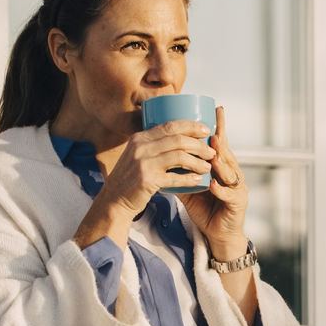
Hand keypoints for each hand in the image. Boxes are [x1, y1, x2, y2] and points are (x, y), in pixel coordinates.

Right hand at [99, 120, 215, 217]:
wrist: (114, 200)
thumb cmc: (131, 178)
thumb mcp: (138, 155)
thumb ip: (153, 146)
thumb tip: (179, 137)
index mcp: (140, 138)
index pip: (170, 126)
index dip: (191, 126)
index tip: (206, 130)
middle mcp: (141, 147)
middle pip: (178, 140)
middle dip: (199, 145)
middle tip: (211, 152)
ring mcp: (143, 163)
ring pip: (179, 157)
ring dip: (197, 162)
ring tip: (208, 167)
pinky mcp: (147, 180)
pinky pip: (174, 178)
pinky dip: (188, 179)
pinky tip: (198, 181)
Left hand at [178, 106, 248, 258]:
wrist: (218, 234)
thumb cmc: (205, 209)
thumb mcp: (190, 188)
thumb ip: (180, 171)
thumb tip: (160, 156)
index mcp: (222, 168)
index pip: (221, 144)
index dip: (220, 127)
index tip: (216, 109)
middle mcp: (232, 174)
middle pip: (227, 155)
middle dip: (221, 142)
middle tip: (212, 133)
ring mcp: (237, 188)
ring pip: (230, 172)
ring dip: (221, 163)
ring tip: (213, 155)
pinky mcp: (238, 204)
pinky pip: (228, 195)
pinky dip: (220, 189)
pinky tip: (213, 184)